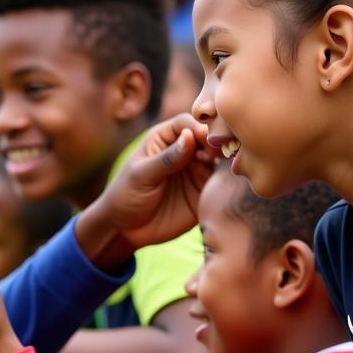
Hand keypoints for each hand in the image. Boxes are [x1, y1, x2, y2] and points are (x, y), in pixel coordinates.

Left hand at [88, 114, 215, 251]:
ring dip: (224, 161)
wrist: (125, 229)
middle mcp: (185, 151)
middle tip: (215, 155)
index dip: (198, 127)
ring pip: (219, 159)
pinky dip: (226, 181)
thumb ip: (166, 159)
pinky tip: (223, 184)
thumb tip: (190, 136)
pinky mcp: (204, 191)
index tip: (204, 137)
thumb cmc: (125, 196)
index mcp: (165, 138)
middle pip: (209, 138)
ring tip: (219, 169)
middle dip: (216, 143)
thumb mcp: (141, 176)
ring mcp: (196, 170)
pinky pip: (221, 182)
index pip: (187, 123)